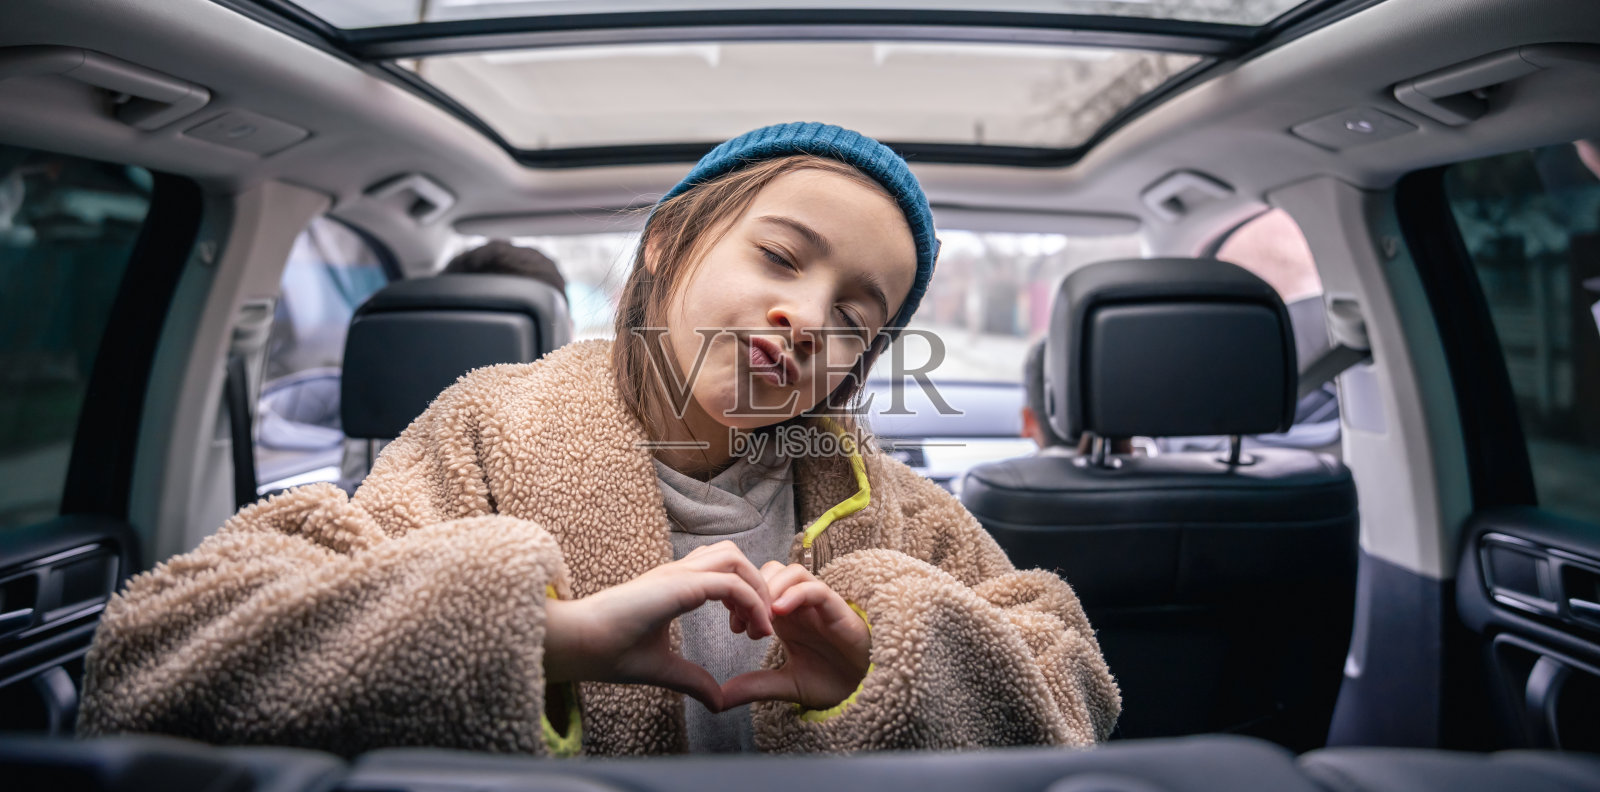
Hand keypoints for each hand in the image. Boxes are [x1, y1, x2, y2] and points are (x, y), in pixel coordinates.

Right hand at [543, 540, 773, 712]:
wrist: (577, 644)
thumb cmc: (608, 651)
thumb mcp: (663, 669)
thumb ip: (692, 680)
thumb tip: (718, 702)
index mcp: (674, 585)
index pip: (722, 570)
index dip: (745, 595)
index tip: (748, 632)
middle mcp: (678, 572)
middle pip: (734, 555)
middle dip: (757, 586)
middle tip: (758, 627)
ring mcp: (677, 574)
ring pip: (735, 557)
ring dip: (756, 588)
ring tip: (758, 626)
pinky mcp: (678, 585)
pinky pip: (730, 582)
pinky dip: (751, 602)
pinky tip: (753, 630)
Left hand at [721, 562, 870, 710]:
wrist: (865, 688)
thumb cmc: (830, 680)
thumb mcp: (785, 685)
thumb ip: (755, 686)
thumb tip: (718, 699)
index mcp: (785, 615)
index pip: (757, 586)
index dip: (741, 598)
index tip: (734, 626)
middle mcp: (799, 604)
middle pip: (770, 571)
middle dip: (753, 591)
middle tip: (744, 622)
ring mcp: (818, 604)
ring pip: (791, 572)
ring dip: (772, 589)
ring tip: (763, 618)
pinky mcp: (837, 608)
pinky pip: (815, 588)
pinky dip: (796, 594)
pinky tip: (780, 612)